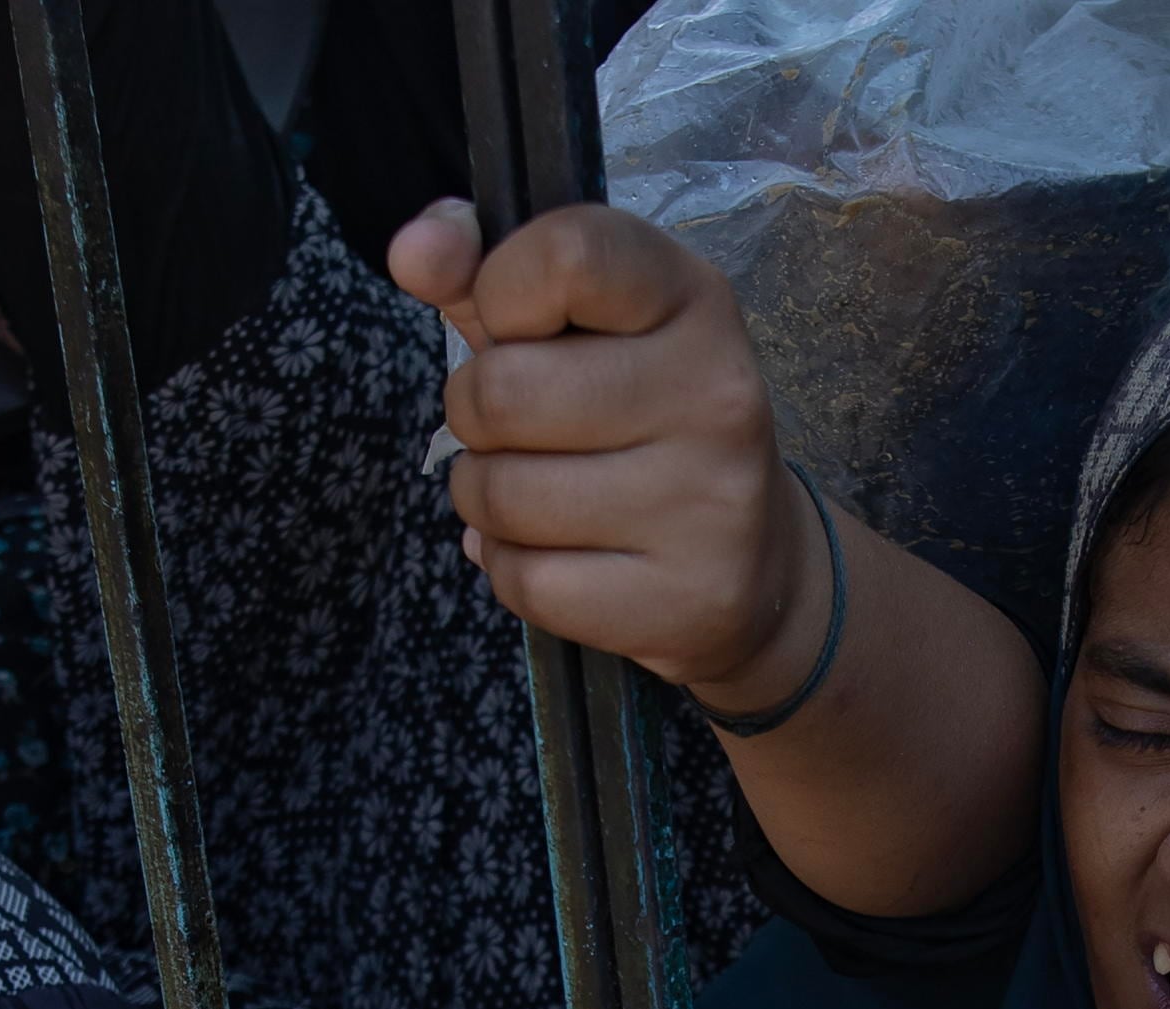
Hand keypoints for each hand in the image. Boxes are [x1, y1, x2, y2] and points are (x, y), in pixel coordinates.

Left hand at [383, 201, 824, 716]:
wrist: (757, 561)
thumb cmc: (642, 421)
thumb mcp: (581, 329)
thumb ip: (488, 277)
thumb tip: (412, 250)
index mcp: (693, 299)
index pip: (567, 254)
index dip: (500, 289)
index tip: (515, 323)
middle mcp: (716, 393)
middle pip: (501, 392)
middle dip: (474, 416)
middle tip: (518, 431)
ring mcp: (707, 502)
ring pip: (502, 495)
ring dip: (486, 501)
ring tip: (538, 495)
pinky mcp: (687, 597)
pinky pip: (526, 581)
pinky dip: (511, 571)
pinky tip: (560, 556)